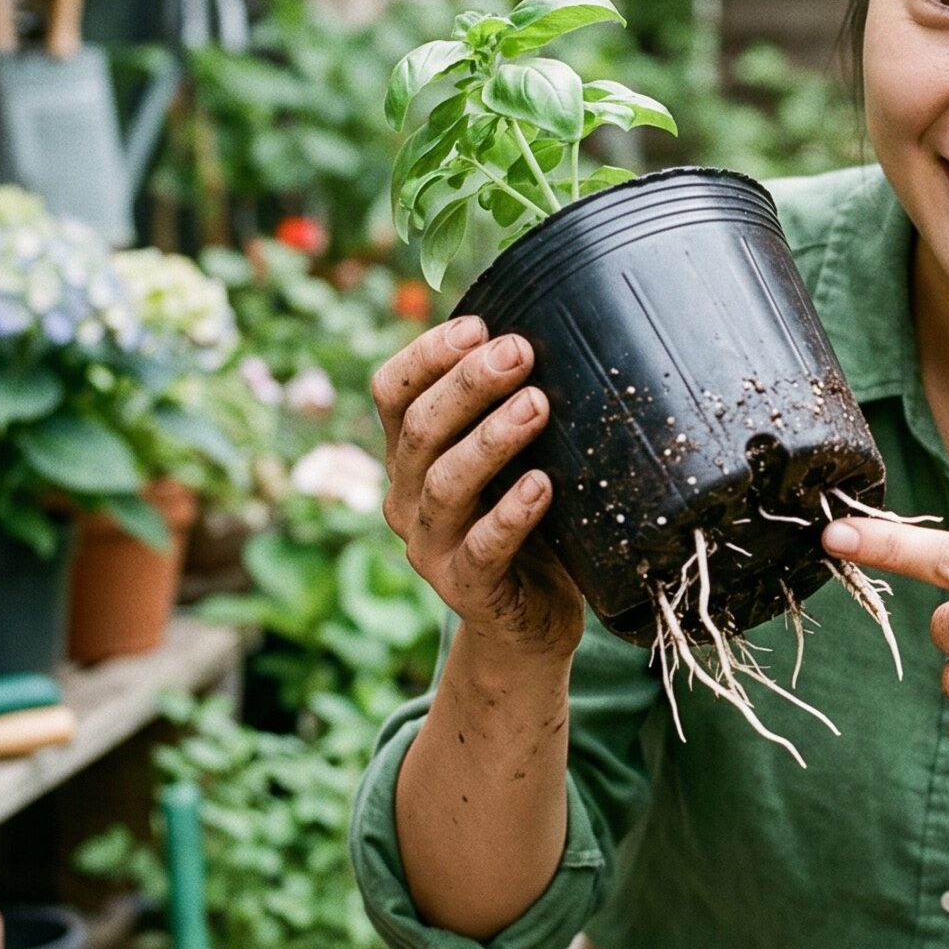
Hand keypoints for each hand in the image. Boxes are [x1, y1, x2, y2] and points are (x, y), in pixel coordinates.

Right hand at [371, 315, 584, 657]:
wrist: (532, 623)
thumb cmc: (530, 524)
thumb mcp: (517, 459)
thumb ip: (515, 410)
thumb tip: (555, 333)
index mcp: (410, 455)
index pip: (393, 392)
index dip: (427, 355)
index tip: (479, 326)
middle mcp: (406, 496)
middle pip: (420, 428)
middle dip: (469, 384)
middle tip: (519, 353)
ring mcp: (429, 546)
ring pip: (445, 483)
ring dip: (492, 439)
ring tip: (538, 405)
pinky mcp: (464, 589)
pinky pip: (481, 548)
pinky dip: (511, 513)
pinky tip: (543, 485)